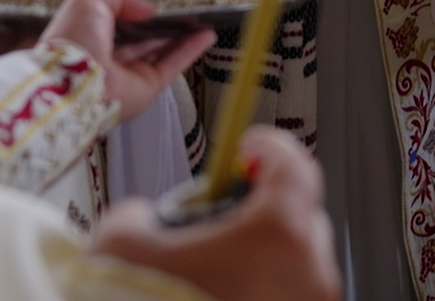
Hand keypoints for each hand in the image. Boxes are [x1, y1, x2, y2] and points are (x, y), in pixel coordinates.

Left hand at [39, 0, 212, 119]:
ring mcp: (131, 73)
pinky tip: (208, 35)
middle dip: (161, 26)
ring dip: (182, 37)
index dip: (134, 14)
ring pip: (161, 51)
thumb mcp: (90, 2)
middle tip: (184, 13)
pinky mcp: (149, 86)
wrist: (74, 82)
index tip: (153, 5)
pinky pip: (173, 63)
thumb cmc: (75, 39)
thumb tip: (148, 9)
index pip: (117, 24)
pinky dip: (191, 50)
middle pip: (142, 39)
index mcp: (90, 38)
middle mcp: (110, 57)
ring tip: (202, 21)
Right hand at [90, 127, 339, 300]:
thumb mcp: (125, 241)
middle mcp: (309, 271)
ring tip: (215, 276)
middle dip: (265, 214)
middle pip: (301, 219)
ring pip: (298, 269)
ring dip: (266, 263)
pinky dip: (263, 296)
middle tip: (221, 221)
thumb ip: (147, 215)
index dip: (268, 149)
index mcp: (279, 230)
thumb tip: (149, 218)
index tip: (248, 149)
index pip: (293, 164)